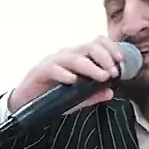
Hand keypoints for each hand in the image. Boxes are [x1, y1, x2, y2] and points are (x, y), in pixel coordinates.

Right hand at [7, 37, 127, 112]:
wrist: (26, 103)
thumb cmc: (52, 96)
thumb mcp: (77, 99)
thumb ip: (93, 95)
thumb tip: (111, 92)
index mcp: (78, 58)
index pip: (97, 44)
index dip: (112, 49)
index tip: (122, 62)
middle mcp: (67, 56)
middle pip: (89, 47)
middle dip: (105, 57)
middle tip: (114, 72)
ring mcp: (53, 62)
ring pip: (74, 57)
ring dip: (90, 66)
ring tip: (102, 77)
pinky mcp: (40, 71)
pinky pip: (53, 68)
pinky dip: (64, 74)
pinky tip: (73, 81)